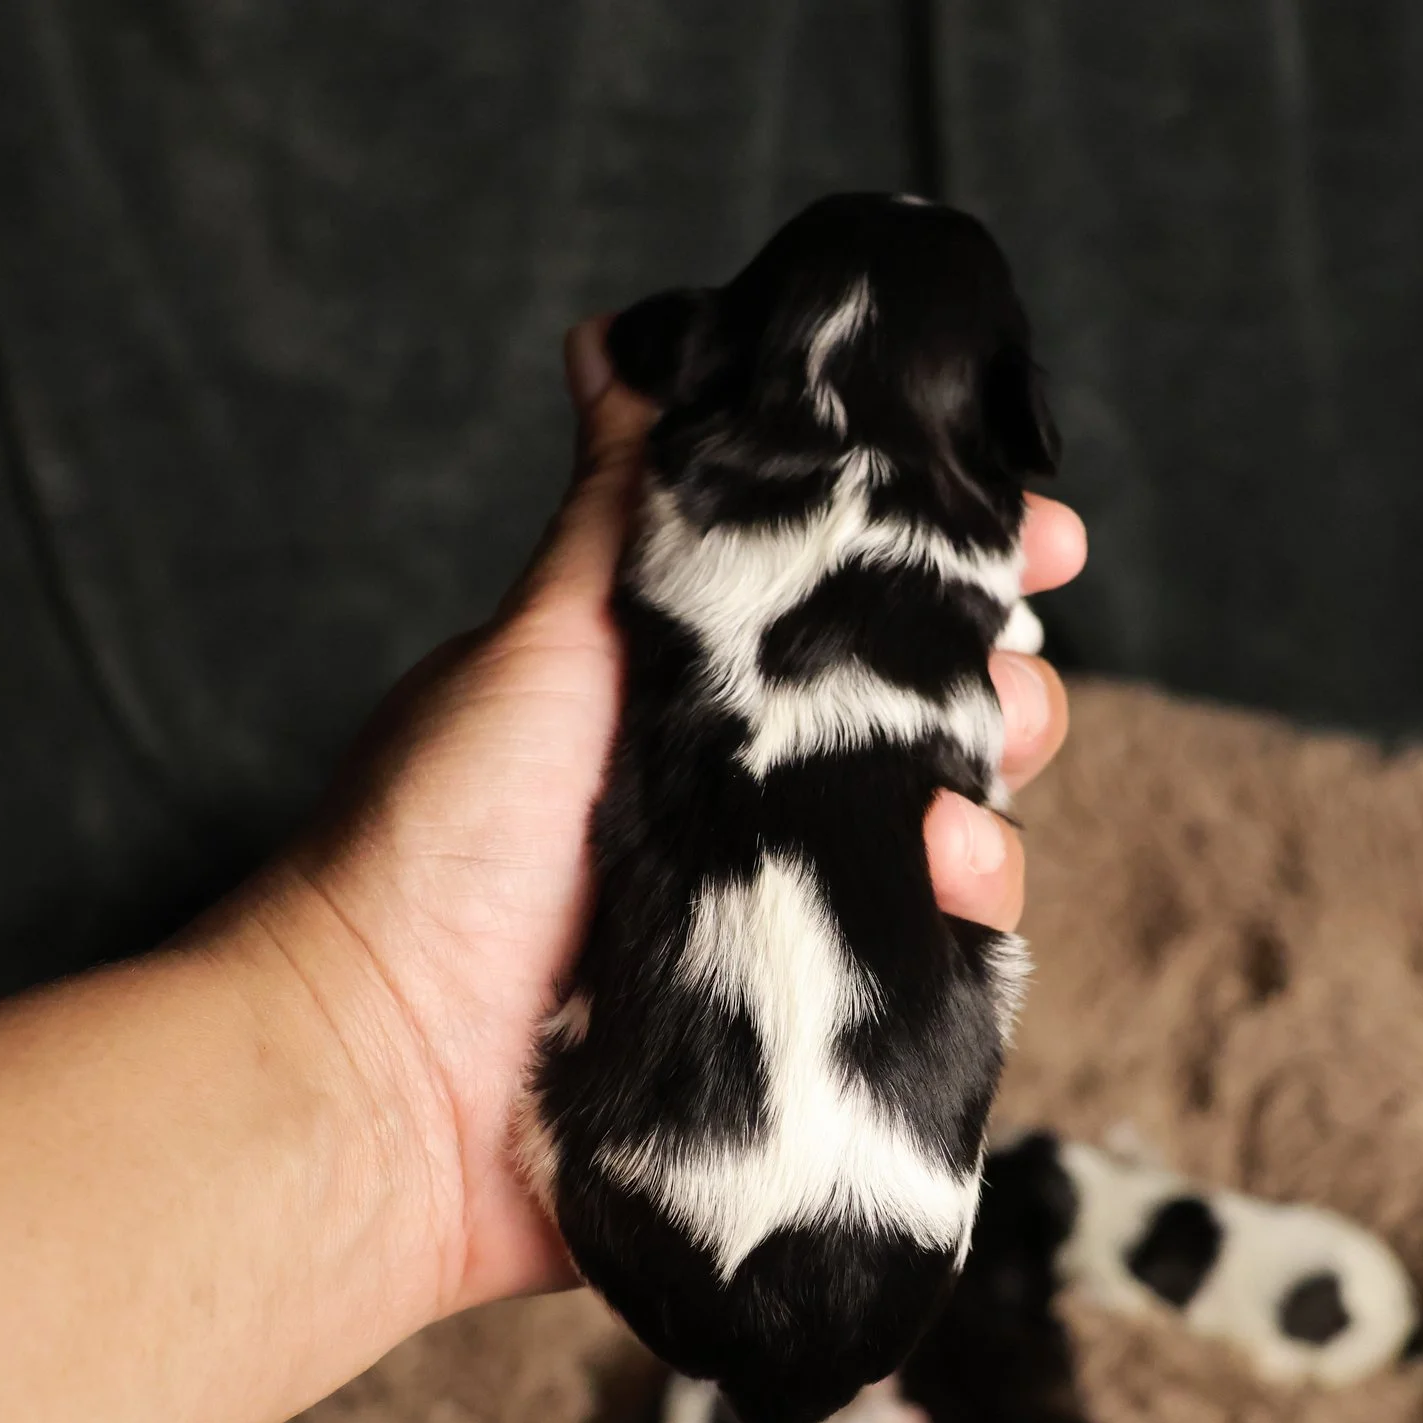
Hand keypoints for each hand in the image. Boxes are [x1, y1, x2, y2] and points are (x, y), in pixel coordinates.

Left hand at [217, 317, 1085, 1318]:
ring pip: (952, 849)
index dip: (956, 567)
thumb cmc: (432, 847)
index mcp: (695, 697)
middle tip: (1007, 670)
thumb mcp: (540, 643)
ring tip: (953, 806)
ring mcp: (785, 923)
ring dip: (989, 807)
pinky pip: (937, 976)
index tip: (1038, 537)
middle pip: (930, 729)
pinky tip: (950, 896)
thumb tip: (612, 340)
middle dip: (1002, 685)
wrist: (384, 1082)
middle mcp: (750, 803)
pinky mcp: (809, 1032)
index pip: (854, 612)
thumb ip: (615, 507)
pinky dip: (969, 928)